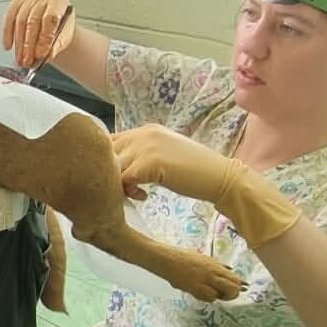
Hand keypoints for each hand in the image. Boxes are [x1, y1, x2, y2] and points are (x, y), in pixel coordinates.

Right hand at [2, 0, 73, 68]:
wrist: (54, 12)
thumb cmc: (60, 23)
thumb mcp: (64, 34)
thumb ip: (56, 46)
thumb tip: (45, 56)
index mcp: (58, 2)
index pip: (50, 18)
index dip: (44, 38)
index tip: (40, 54)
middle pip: (33, 21)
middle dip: (28, 44)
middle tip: (27, 60)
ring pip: (20, 21)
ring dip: (18, 43)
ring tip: (20, 59)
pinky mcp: (16, 2)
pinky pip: (9, 18)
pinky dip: (7, 34)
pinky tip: (8, 46)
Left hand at [110, 125, 301, 246]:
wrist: (220, 177)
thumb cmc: (193, 171)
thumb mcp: (163, 156)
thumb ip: (141, 155)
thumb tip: (114, 168)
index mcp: (146, 130)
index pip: (111, 141)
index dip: (108, 162)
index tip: (119, 178)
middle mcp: (144, 133)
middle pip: (106, 153)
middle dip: (109, 173)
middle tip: (125, 189)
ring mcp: (146, 146)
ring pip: (112, 167)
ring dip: (118, 184)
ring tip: (136, 193)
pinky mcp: (150, 163)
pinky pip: (124, 179)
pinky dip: (129, 191)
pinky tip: (144, 196)